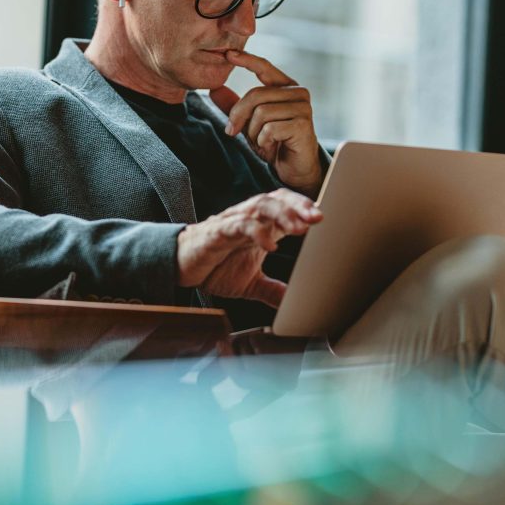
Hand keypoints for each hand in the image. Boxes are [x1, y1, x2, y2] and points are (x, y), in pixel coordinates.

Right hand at [177, 189, 321, 307]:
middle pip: (277, 199)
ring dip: (282, 213)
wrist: (179, 267)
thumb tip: (295, 304)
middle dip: (299, 206)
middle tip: (318, 217)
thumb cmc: (214, 267)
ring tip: (299, 226)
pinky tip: (270, 244)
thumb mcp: (251, 283)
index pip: (286, 207)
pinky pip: (239, 225)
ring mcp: (233, 222)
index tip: (324, 219)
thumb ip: (273, 290)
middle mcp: (249, 219)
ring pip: (260, 205)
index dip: (305, 209)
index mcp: (260, 226)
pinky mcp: (217, 232)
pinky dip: (256, 232)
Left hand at [210, 50, 323, 198]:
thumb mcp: (249, 123)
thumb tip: (214, 89)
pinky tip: (272, 147)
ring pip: (261, 112)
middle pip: (256, 95)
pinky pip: (270, 128)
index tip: (228, 54)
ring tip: (262, 142)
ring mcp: (302, 107)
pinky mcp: (303, 124)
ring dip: (253, 133)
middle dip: (238, 116)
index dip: (247, 59)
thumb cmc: (275, 143)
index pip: (264, 67)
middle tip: (232, 132)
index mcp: (285, 87)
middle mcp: (298, 92)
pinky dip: (263, 141)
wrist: (294, 168)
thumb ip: (234, 106)